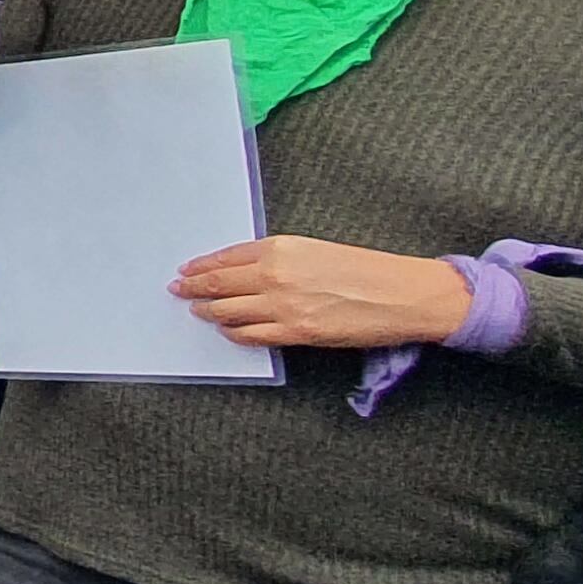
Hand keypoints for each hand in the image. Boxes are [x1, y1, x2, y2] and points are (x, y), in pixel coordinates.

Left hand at [175, 235, 473, 348]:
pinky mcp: (297, 332)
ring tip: (197, 310)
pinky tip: (228, 330)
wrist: (404, 294)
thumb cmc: (367, 269)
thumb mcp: (316, 250)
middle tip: (177, 290)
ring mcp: (284, 306)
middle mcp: (276, 274)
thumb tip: (246, 269)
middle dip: (193, 288)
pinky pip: (252, 335)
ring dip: (208, 311)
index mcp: (281, 248)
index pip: (226, 258)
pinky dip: (234, 333)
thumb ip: (279, 258)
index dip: (201, 266)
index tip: (186, 269)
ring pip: (228, 311)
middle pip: (219, 283)